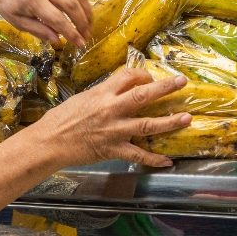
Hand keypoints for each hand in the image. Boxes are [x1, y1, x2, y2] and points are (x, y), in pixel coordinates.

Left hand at [0, 0, 91, 47]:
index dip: (71, 33)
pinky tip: (83, 15)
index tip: (79, 44)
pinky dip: (83, 3)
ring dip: (87, 12)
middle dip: (82, 23)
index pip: (57, 19)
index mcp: (33, 0)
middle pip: (72, 5)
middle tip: (86, 37)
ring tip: (88, 27)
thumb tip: (58, 41)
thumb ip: (39, 31)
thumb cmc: (10, 5)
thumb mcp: (19, 23)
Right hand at [34, 68, 191, 166]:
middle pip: (143, 95)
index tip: (149, 77)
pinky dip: (154, 159)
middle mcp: (111, 109)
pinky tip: (167, 161)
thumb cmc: (60, 119)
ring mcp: (114, 130)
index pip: (128, 76)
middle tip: (182, 82)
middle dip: (165, 88)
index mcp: (102, 93)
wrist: (50, 142)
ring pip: (147, 124)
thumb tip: (116, 91)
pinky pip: (138, 154)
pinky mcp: (113, 149)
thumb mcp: (81, 99)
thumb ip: (101, 95)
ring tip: (186, 118)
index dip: (142, 74)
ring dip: (169, 122)